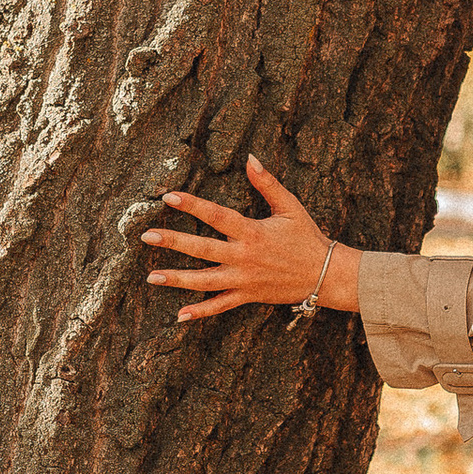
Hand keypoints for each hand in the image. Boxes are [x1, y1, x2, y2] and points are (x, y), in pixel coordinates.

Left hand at [143, 156, 354, 322]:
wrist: (326, 275)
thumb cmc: (307, 237)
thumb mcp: (290, 206)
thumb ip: (267, 183)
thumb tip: (250, 158)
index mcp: (252, 232)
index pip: (216, 215)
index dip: (191, 205)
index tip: (168, 197)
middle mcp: (244, 257)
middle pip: (202, 249)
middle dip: (173, 242)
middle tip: (146, 237)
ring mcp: (243, 279)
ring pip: (204, 281)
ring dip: (177, 279)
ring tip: (151, 277)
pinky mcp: (247, 296)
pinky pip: (220, 306)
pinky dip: (200, 312)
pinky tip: (179, 316)